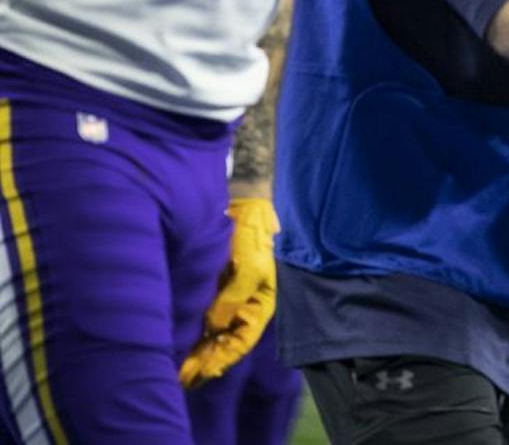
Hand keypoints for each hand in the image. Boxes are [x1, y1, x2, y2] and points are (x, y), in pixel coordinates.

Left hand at [179, 197, 279, 387]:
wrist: (242, 206)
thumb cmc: (253, 235)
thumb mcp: (250, 266)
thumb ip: (233, 297)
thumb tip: (213, 325)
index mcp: (259, 304)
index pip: (241, 341)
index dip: (220, 359)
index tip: (197, 374)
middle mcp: (242, 305)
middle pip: (224, 341)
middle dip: (204, 360)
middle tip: (179, 378)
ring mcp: (226, 297)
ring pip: (210, 333)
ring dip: (194, 349)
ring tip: (173, 366)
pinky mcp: (211, 288)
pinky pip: (200, 316)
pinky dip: (189, 331)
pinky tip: (174, 340)